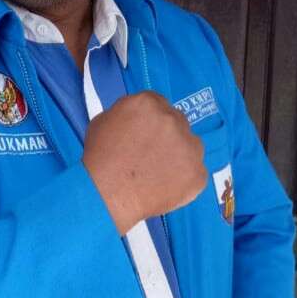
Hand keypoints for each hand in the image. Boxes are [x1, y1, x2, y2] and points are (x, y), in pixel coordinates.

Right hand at [82, 91, 206, 234]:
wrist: (106, 194)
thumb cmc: (99, 158)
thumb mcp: (103, 120)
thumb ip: (126, 113)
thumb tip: (137, 119)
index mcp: (148, 103)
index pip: (159, 104)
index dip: (151, 121)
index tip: (146, 133)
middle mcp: (173, 119)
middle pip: (177, 122)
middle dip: (166, 135)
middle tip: (151, 154)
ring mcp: (189, 146)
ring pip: (190, 146)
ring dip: (179, 154)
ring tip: (158, 172)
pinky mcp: (198, 173)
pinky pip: (195, 172)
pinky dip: (183, 179)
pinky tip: (164, 186)